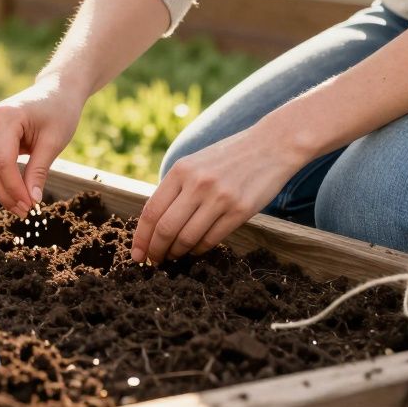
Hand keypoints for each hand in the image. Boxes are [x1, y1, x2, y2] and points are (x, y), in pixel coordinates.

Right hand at [0, 77, 83, 216]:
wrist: (56, 90)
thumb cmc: (60, 112)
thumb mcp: (54, 142)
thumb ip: (39, 171)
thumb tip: (31, 202)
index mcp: (5, 116)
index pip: (2, 162)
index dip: (15, 189)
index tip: (31, 207)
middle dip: (4, 194)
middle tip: (26, 212)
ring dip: (0, 192)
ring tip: (22, 206)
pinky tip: (16, 193)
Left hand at [131, 125, 309, 263]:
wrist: (272, 145)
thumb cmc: (229, 157)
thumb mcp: (195, 163)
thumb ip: (176, 188)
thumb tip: (154, 223)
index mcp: (181, 170)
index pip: (152, 211)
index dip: (141, 237)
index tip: (136, 254)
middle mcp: (197, 183)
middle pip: (166, 229)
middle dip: (156, 250)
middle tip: (153, 261)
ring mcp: (219, 197)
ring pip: (187, 238)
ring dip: (177, 253)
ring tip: (174, 256)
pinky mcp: (240, 210)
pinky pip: (211, 239)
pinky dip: (198, 249)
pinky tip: (195, 250)